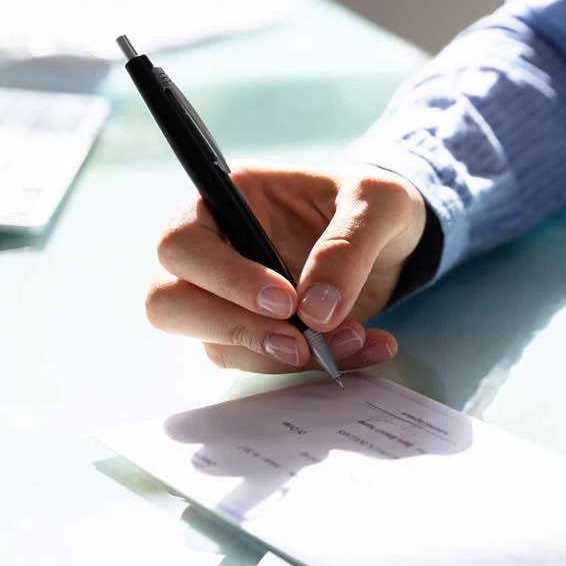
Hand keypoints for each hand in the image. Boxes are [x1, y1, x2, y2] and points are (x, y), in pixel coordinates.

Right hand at [145, 165, 426, 372]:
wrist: (395, 241)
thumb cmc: (374, 204)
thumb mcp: (378, 204)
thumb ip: (349, 246)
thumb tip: (315, 312)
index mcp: (229, 199)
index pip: (183, 244)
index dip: (225, 279)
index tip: (286, 301)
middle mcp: (216, 249)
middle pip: (169, 303)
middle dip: (235, 330)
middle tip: (299, 341)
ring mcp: (229, 297)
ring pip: (216, 345)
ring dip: (283, 356)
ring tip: (354, 338)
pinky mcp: (255, 333)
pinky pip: (262, 364)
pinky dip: (312, 367)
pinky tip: (363, 347)